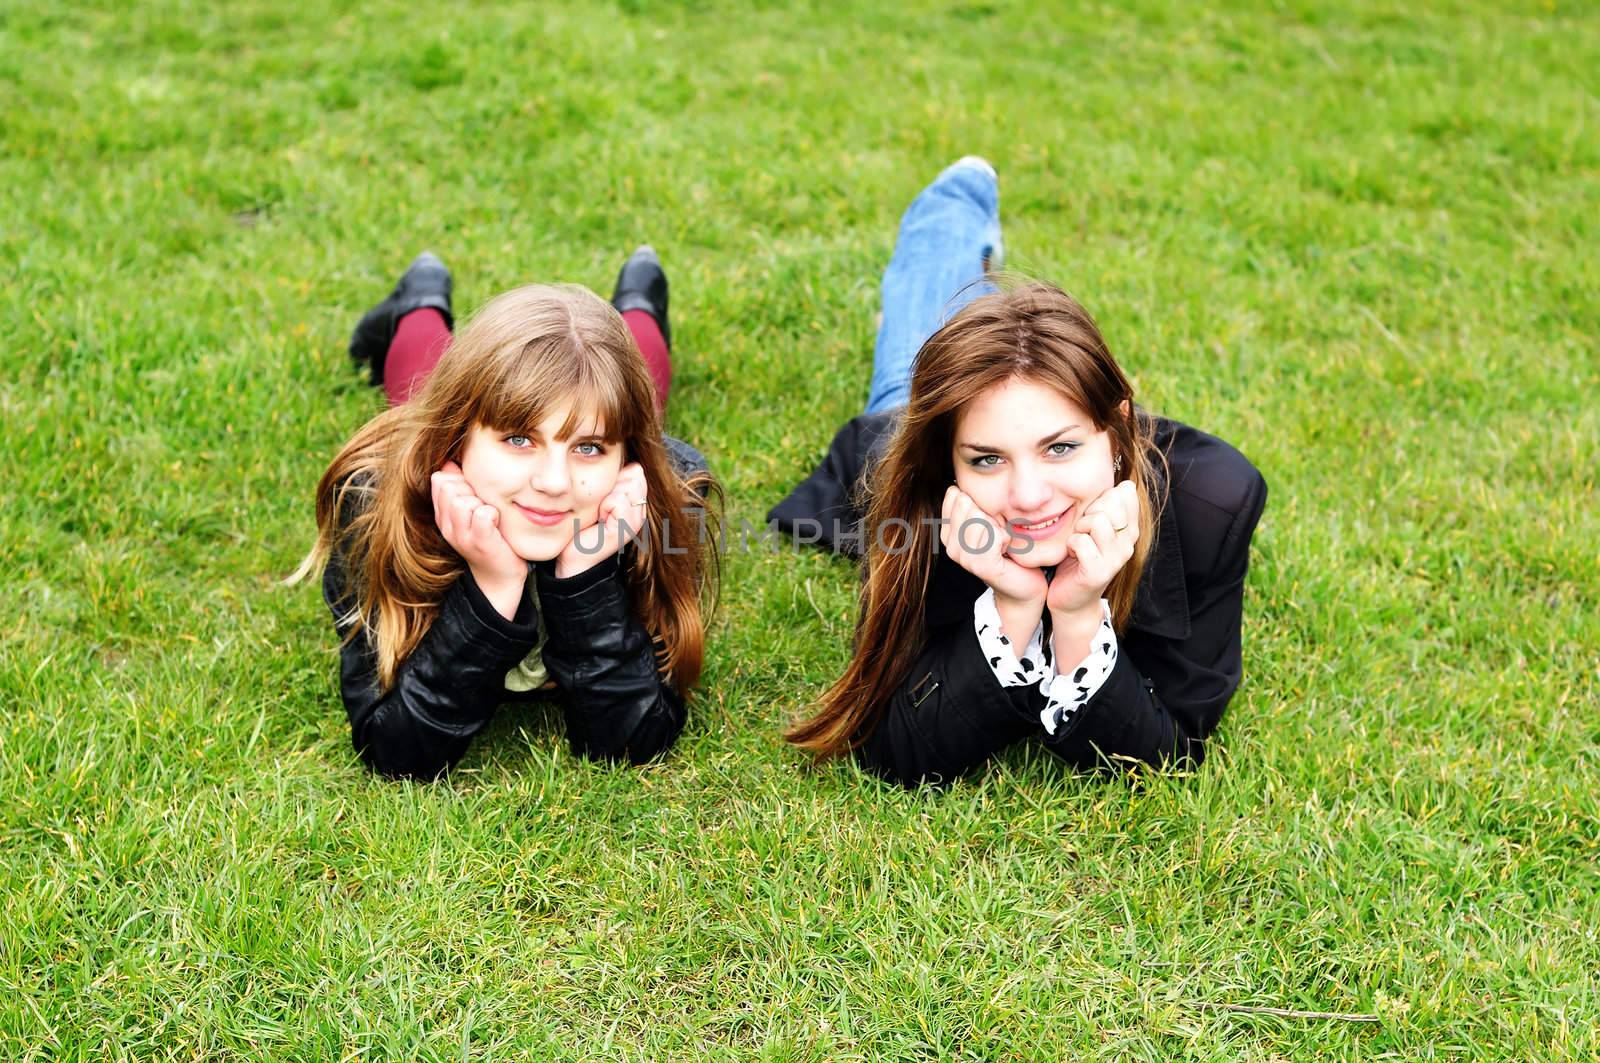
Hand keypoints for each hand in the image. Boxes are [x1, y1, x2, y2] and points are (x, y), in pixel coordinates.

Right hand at [432, 461, 527, 614]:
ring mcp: (462, 536)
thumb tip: (450, 461)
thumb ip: (460, 486)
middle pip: (450, 487)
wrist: (500, 576)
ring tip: (490, 517)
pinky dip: (493, 514)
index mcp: (443, 516)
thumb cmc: (490, 537)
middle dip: (471, 490)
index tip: (474, 494)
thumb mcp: (470, 511)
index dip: (460, 479)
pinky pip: (482, 514)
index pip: (440, 480)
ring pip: (464, 500)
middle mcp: (447, 526)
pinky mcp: (480, 542)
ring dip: (482, 503)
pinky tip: (497, 523)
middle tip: (484, 506)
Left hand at [556, 462, 647, 577]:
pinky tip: (600, 520)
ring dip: (607, 496)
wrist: (575, 556)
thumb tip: (631, 464)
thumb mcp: (600, 497)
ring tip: (600, 514)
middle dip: (612, 485)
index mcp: (637, 502)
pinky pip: (618, 500)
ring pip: (627, 485)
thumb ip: (616, 480)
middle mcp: (641, 511)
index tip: (603, 498)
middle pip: (634, 474)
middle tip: (601, 506)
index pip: (636, 470)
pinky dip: (605, 507)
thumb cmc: (583, 525)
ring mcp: (637, 520)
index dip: (616, 477)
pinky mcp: (628, 528)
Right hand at [940, 485, 1046, 608]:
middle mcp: (952, 547)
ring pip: (980, 519)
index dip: (978, 501)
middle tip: (998, 532)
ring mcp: (965, 558)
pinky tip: (1007, 547)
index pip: (954, 497)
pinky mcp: (982, 566)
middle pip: (967, 505)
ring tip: (1003, 540)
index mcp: (949, 534)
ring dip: (999, 526)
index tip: (989, 519)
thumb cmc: (1009, 550)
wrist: (1024, 585)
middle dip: (989, 513)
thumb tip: (957, 481)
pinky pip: (993, 536)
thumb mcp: (989, 522)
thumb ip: (973, 505)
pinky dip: (1006, 537)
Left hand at [1047, 480, 1139, 616]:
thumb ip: (1108, 507)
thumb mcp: (1095, 528)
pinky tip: (1072, 553)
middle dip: (1089, 511)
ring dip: (1079, 528)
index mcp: (1130, 529)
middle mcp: (1128, 543)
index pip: (1125, 494)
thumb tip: (1127, 484)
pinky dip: (1071, 544)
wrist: (1072, 600)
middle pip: (1111, 504)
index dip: (1102, 497)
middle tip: (1081, 529)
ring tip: (1077, 540)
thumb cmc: (1079, 558)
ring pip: (1097, 521)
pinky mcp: (1098, 572)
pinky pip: (1082, 542)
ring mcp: (1115, 559)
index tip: (1092, 513)